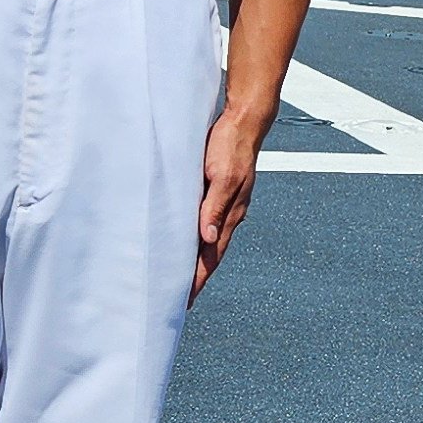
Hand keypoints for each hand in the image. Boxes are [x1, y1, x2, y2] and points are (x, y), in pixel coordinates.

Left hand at [190, 110, 264, 304]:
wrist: (244, 120)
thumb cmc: (230, 145)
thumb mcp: (221, 175)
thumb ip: (214, 207)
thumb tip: (208, 239)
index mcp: (230, 213)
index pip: (211, 256)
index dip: (198, 280)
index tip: (184, 302)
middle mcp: (230, 214)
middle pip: (211, 254)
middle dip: (196, 278)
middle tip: (178, 300)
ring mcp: (226, 204)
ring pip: (208, 241)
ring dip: (195, 260)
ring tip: (179, 278)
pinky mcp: (219, 193)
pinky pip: (206, 224)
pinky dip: (195, 239)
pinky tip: (186, 241)